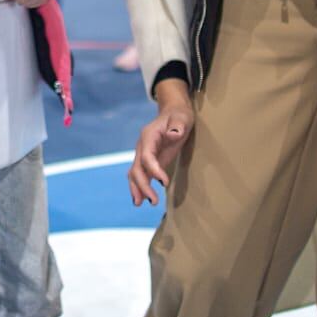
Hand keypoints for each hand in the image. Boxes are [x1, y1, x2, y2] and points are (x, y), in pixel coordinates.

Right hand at [129, 79, 193, 205]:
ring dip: (137, 189)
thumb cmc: (179, 116)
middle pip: (137, 169)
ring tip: (140, 204)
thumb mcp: (182, 118)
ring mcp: (143, 154)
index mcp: (148, 136)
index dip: (154, 170)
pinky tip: (141, 199)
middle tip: (154, 200)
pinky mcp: (148, 161)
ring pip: (134, 174)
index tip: (165, 182)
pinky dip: (139, 187)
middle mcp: (142, 147)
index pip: (147, 157)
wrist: (173, 112)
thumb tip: (174, 134)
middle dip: (143, 186)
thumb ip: (178, 126)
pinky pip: (140, 175)